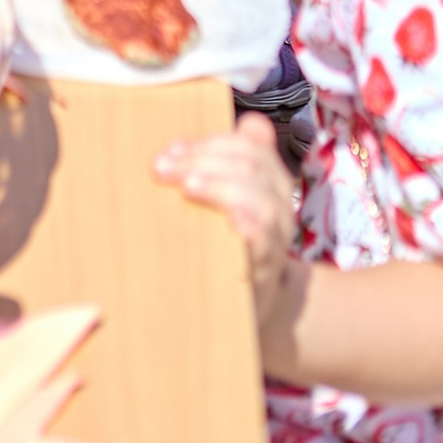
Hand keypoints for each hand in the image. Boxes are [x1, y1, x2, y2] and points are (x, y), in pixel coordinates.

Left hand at [154, 113, 300, 328]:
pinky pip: (264, 240)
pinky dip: (249, 226)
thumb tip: (192, 140)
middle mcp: (279, 201)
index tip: (170, 152)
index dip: (208, 142)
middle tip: (163, 169)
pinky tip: (231, 220)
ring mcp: (277, 235)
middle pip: (250, 164)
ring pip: (260, 199)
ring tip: (188, 187)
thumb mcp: (230, 196)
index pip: (247, 144)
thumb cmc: (231, 240)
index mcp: (270, 178)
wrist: (255, 302)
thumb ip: (220, 164)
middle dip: (203, 159)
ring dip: (221, 186)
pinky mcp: (266, 268)